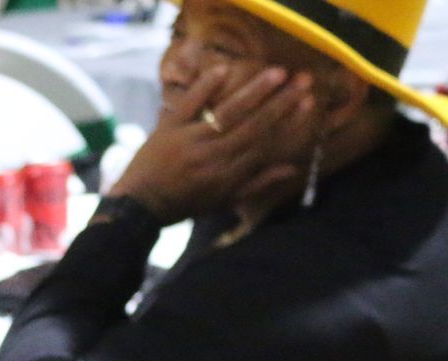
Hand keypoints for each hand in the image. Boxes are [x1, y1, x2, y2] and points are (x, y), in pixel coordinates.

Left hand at [111, 64, 316, 223]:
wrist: (138, 206)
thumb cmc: (184, 205)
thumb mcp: (222, 201)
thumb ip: (256, 184)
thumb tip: (292, 167)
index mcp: (228, 175)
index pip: (264, 143)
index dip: (289, 122)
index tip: (309, 101)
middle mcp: (213, 157)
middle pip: (253, 126)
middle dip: (281, 102)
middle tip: (304, 79)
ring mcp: (189, 141)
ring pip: (228, 113)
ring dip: (254, 91)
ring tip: (278, 72)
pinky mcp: (168, 129)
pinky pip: (188, 105)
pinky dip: (205, 87)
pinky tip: (223, 68)